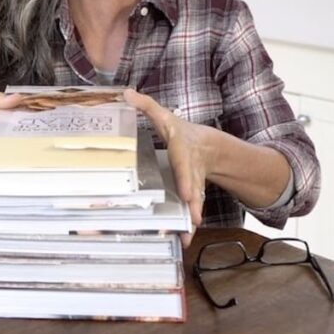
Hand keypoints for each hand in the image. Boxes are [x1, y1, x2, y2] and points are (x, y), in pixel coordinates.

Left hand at [123, 89, 219, 247]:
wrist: (208, 146)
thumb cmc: (179, 131)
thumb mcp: (165, 117)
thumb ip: (147, 106)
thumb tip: (126, 92)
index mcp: (183, 151)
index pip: (185, 165)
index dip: (186, 178)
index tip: (187, 192)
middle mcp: (191, 171)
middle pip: (193, 189)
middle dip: (193, 205)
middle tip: (194, 219)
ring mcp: (193, 185)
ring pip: (193, 205)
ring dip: (190, 222)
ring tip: (185, 238)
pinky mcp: (191, 196)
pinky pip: (190, 213)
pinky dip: (187, 227)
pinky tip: (182, 241)